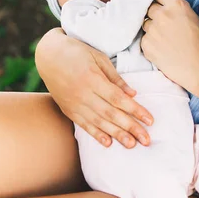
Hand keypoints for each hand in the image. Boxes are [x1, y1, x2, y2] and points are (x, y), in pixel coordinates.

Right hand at [35, 28, 154, 148]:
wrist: (48, 55)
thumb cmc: (77, 52)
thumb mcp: (98, 57)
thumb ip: (115, 78)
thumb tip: (132, 94)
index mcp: (92, 78)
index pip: (118, 99)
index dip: (135, 110)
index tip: (150, 120)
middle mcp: (83, 94)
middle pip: (111, 113)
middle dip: (130, 127)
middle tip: (146, 140)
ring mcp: (74, 103)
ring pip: (98, 122)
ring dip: (117, 135)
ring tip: (131, 145)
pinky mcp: (68, 110)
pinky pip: (83, 125)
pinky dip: (96, 134)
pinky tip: (108, 143)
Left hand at [140, 0, 198, 94]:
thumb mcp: (193, 17)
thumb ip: (175, 7)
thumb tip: (161, 3)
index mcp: (177, 4)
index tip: (160, 4)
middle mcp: (162, 14)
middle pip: (149, 7)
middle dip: (154, 14)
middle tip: (164, 25)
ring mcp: (153, 30)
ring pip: (145, 23)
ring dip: (151, 28)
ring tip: (164, 39)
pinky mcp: (146, 45)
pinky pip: (143, 39)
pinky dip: (150, 42)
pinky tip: (162, 49)